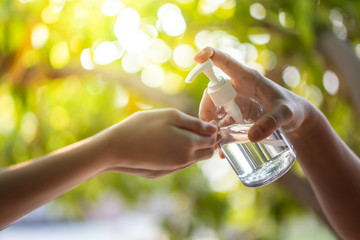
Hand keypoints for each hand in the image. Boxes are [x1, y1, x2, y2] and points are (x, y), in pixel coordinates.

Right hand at [98, 108, 217, 177]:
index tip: (209, 123)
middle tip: (197, 128)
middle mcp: (185, 159)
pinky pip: (181, 163)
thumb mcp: (170, 116)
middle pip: (206, 153)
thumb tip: (213, 129)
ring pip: (194, 159)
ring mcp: (174, 167)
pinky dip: (182, 153)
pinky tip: (169, 143)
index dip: (214, 132)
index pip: (212, 141)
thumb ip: (195, 123)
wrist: (116, 148)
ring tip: (180, 133)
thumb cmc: (141, 127)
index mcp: (189, 144)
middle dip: (207, 142)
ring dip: (194, 147)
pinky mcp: (164, 171)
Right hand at [195, 47, 313, 141]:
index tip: (196, 58)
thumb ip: (271, 122)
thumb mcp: (285, 114)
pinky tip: (222, 148)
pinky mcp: (238, 112)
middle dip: (206, 109)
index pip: (224, 61)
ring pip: (215, 107)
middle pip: (213, 92)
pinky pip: (223, 120)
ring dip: (210, 122)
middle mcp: (238, 86)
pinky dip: (220, 132)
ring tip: (214, 141)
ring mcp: (237, 99)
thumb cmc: (293, 109)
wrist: (298, 120)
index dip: (209, 56)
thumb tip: (252, 136)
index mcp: (247, 78)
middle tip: (209, 129)